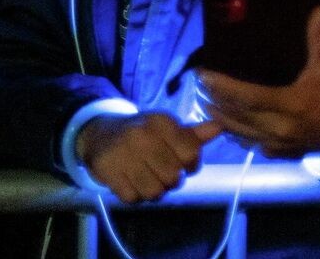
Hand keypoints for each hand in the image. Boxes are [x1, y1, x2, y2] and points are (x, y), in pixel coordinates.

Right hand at [77, 112, 220, 203]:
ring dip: (152, 190)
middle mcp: (141, 135)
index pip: (191, 155)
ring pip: (154, 192)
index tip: (179, 162)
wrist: (100, 134)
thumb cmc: (141, 134)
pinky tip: (129, 180)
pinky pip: (132, 198)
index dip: (189, 165)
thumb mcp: (166, 129)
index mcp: (160, 122)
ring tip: (144, 177)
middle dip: (169, 180)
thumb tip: (219, 127)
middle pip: (173, 178)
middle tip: (159, 171)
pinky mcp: (107, 169)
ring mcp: (122, 152)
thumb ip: (192, 134)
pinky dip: (133, 194)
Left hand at [199, 7, 319, 160]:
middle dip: (213, 98)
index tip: (204, 75)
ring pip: (237, 131)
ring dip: (216, 115)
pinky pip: (246, 142)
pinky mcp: (273, 153)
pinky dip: (231, 130)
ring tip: (200, 98)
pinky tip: (218, 118)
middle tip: (196, 83)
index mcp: (291, 104)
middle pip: (236, 114)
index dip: (224, 87)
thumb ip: (318, 39)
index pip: (249, 97)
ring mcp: (275, 143)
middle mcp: (280, 127)